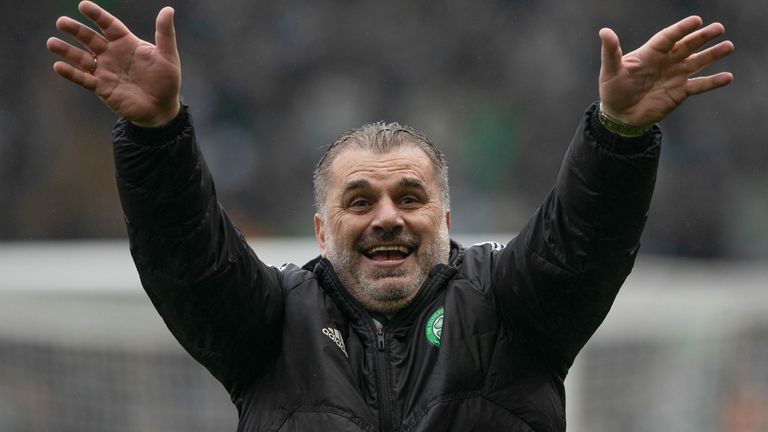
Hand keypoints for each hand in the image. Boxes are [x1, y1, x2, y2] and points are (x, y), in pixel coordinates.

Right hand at [47, 1, 180, 126]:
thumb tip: (168, 10)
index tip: (83, 5)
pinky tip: (58, 66)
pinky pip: (84, 79)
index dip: (97, 15)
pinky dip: (72, 73)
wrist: (162, 108)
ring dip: (67, 51)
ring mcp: (105, 71)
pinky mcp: (102, 88)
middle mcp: (113, 54)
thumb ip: (165, 33)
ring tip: (51, 43)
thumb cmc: (166, 80)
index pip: (109, 25)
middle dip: (76, 30)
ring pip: (82, 58)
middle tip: (61, 22)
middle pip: (91, 39)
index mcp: (127, 43)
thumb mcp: (168, 56)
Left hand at [598, 16, 733, 126]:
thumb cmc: (612, 90)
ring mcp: (675, 76)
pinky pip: (699, 85)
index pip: (668, 37)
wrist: (620, 116)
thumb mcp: (610, 71)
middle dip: (702, 37)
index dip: (681, 29)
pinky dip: (713, 82)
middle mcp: (666, 61)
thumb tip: (604, 31)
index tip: (696, 20)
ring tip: (728, 46)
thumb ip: (611, 52)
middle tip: (719, 28)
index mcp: (650, 53)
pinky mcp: (680, 92)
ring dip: (712, 55)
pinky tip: (727, 77)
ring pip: (697, 62)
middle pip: (687, 46)